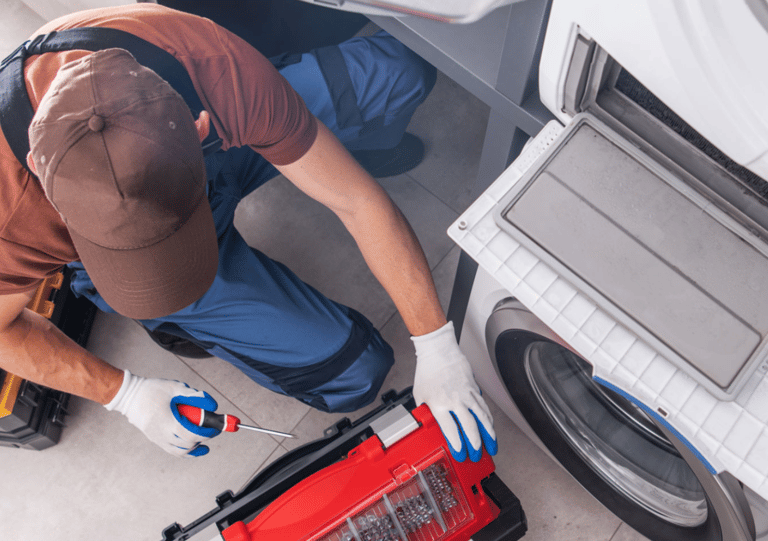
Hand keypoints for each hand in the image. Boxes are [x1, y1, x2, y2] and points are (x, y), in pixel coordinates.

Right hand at [105, 370, 219, 456]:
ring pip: (180, 451)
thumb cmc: (153, 389)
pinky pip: (173, 450)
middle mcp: (162, 434)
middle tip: (215, 429)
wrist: (129, 395)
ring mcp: (157, 439)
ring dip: (195, 447)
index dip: (206, 433)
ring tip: (206, 440)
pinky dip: (185, 451)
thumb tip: (214, 406)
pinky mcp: (155, 439)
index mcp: (167, 422)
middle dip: (204, 438)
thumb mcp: (176, 388)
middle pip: (188, 444)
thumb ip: (195, 396)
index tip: (216, 427)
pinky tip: (195, 447)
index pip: (191, 434)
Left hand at [412, 321, 496, 461]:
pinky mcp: (474, 389)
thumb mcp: (420, 396)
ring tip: (492, 447)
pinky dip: (488, 420)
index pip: (451, 430)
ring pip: (482, 418)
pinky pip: (484, 408)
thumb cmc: (428, 372)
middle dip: (475, 445)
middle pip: (470, 427)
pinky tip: (490, 428)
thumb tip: (429, 426)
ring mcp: (467, 394)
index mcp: (439, 405)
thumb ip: (425, 413)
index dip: (458, 446)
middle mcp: (455, 401)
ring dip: (488, 435)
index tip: (461, 455)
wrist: (439, 352)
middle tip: (477, 456)